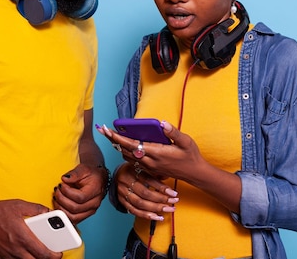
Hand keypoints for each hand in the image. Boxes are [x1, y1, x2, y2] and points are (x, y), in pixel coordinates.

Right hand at [0, 199, 62, 258]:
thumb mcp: (18, 205)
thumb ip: (35, 208)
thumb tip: (47, 211)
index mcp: (22, 237)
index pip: (43, 253)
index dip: (54, 255)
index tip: (60, 253)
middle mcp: (16, 249)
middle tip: (53, 253)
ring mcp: (8, 255)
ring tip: (40, 251)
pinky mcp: (1, 257)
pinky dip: (24, 258)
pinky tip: (26, 251)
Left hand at [52, 163, 106, 223]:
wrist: (97, 178)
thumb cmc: (91, 174)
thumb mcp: (84, 169)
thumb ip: (74, 173)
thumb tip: (64, 179)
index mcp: (95, 191)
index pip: (79, 197)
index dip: (67, 192)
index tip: (61, 185)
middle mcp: (94, 203)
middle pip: (75, 208)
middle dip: (62, 199)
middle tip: (57, 190)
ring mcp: (90, 211)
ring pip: (73, 217)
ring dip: (61, 208)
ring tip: (56, 198)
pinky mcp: (84, 215)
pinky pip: (73, 220)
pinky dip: (63, 215)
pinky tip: (59, 205)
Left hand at [98, 122, 242, 213]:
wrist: (194, 173)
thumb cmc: (190, 155)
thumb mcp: (186, 141)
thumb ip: (173, 132)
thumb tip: (162, 123)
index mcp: (156, 153)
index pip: (131, 144)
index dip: (117, 137)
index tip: (106, 130)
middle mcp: (149, 161)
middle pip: (125, 150)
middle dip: (113, 140)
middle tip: (103, 129)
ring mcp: (149, 166)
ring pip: (127, 156)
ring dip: (118, 146)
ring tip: (111, 135)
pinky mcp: (150, 169)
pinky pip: (134, 160)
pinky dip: (126, 152)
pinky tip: (125, 145)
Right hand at [114, 162, 178, 220]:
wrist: (116, 175)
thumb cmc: (132, 170)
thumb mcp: (141, 166)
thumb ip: (153, 171)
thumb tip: (169, 175)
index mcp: (132, 170)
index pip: (149, 180)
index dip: (162, 187)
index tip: (173, 193)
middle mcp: (126, 182)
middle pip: (145, 193)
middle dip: (161, 199)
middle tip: (173, 201)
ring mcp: (123, 192)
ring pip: (140, 204)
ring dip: (156, 208)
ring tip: (168, 209)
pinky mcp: (122, 201)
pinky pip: (134, 211)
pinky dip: (147, 216)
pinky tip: (157, 217)